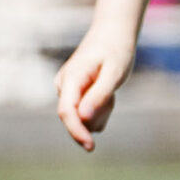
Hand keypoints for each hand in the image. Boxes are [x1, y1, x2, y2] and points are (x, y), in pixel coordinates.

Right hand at [55, 23, 136, 151]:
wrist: (113, 33)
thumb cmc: (116, 50)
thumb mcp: (114, 73)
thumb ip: (99, 95)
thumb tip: (83, 118)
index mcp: (71, 78)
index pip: (66, 112)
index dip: (77, 131)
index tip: (90, 146)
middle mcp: (63, 86)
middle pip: (76, 119)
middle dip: (98, 115)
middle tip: (113, 96)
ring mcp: (66, 91)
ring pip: (84, 119)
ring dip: (101, 111)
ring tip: (110, 90)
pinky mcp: (73, 95)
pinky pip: (87, 114)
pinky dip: (101, 108)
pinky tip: (106, 92)